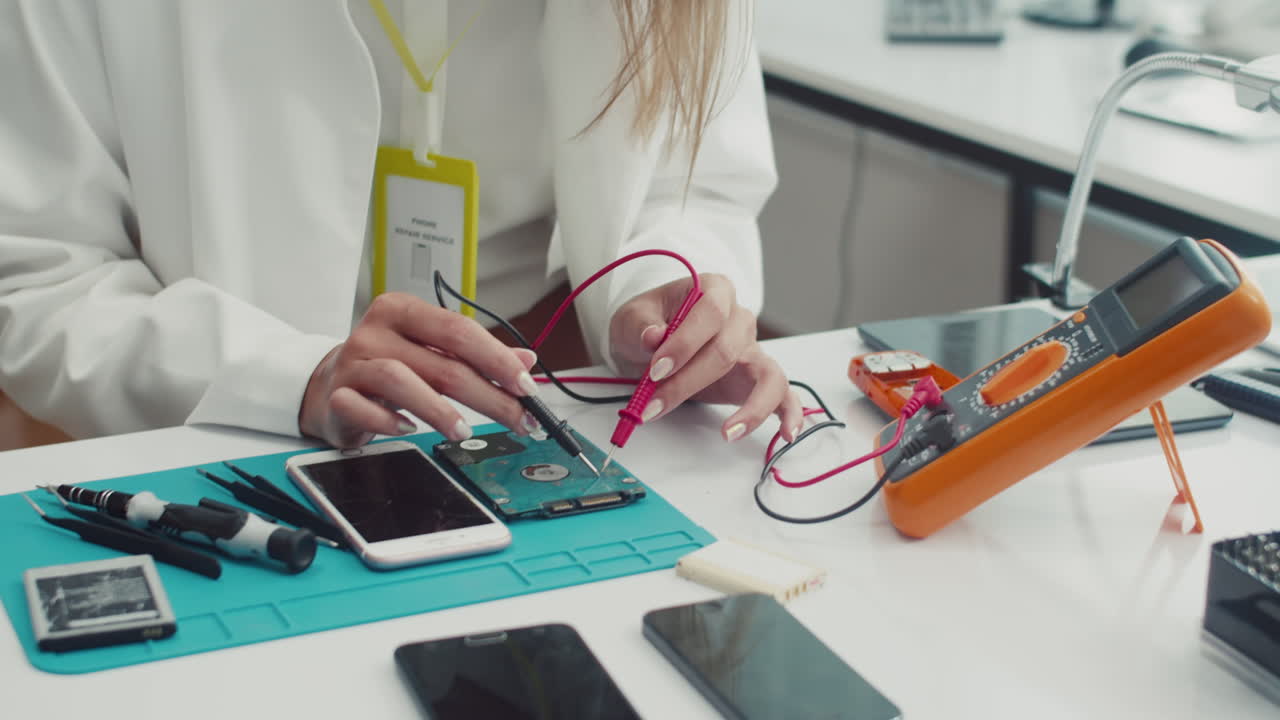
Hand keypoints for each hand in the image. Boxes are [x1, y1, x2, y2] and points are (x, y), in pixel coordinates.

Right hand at [299, 292, 540, 447]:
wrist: (328, 383)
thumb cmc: (386, 363)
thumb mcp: (431, 352)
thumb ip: (477, 355)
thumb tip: (526, 360)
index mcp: (404, 311)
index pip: (458, 330)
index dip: (497, 358)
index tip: (526, 385)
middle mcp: (377, 332)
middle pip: (442, 362)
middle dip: (488, 395)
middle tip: (517, 419)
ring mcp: (353, 363)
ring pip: (401, 381)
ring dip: (440, 410)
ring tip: (465, 431)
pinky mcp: (337, 396)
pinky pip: (362, 408)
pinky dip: (389, 422)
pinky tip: (410, 430)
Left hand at [609, 274, 803, 442]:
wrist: (652, 349)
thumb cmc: (646, 327)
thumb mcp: (631, 318)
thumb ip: (640, 325)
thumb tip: (654, 337)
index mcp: (714, 291)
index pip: (710, 312)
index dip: (685, 342)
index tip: (656, 370)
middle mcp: (739, 319)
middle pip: (728, 350)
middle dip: (689, 382)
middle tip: (654, 405)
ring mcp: (753, 350)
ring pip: (768, 376)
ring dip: (749, 408)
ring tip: (728, 433)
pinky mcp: (757, 379)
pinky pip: (784, 395)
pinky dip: (790, 414)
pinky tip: (786, 434)